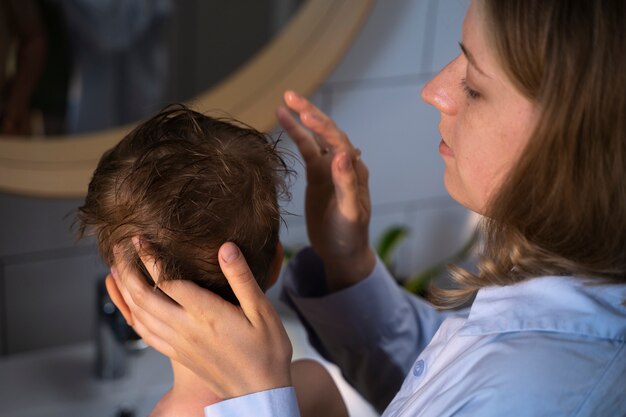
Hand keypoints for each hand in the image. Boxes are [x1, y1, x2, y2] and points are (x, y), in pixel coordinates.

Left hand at [111, 241, 292, 399]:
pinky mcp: (178, 353)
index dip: (149, 257)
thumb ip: (241, 278)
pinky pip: (145, 334)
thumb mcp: (262, 310)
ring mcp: (178, 343)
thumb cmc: (266, 350)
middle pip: (143, 296)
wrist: (259, 393)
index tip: (139, 238)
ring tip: (116, 270)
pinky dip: (130, 315)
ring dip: (124, 290)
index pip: (166, 280)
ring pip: (139, 314)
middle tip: (120, 248)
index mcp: (205, 314)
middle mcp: (185, 328)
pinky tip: (128, 306)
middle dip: (128, 269)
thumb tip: (226, 248)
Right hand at [277, 91, 375, 289]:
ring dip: (302, 118)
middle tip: (290, 96)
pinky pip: (306, 150)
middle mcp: (344, 164)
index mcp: (355, 170)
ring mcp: (329, 168)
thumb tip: (341, 154)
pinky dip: (296, 134)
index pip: (339, 142)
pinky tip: (282, 120)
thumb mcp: (351, 212)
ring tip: (285, 101)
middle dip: (310, 113)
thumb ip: (347, 184)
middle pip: (327, 131)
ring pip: (315, 137)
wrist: (343, 252)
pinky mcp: (317, 175)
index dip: (323, 128)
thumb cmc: (351, 235)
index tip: (306, 117)